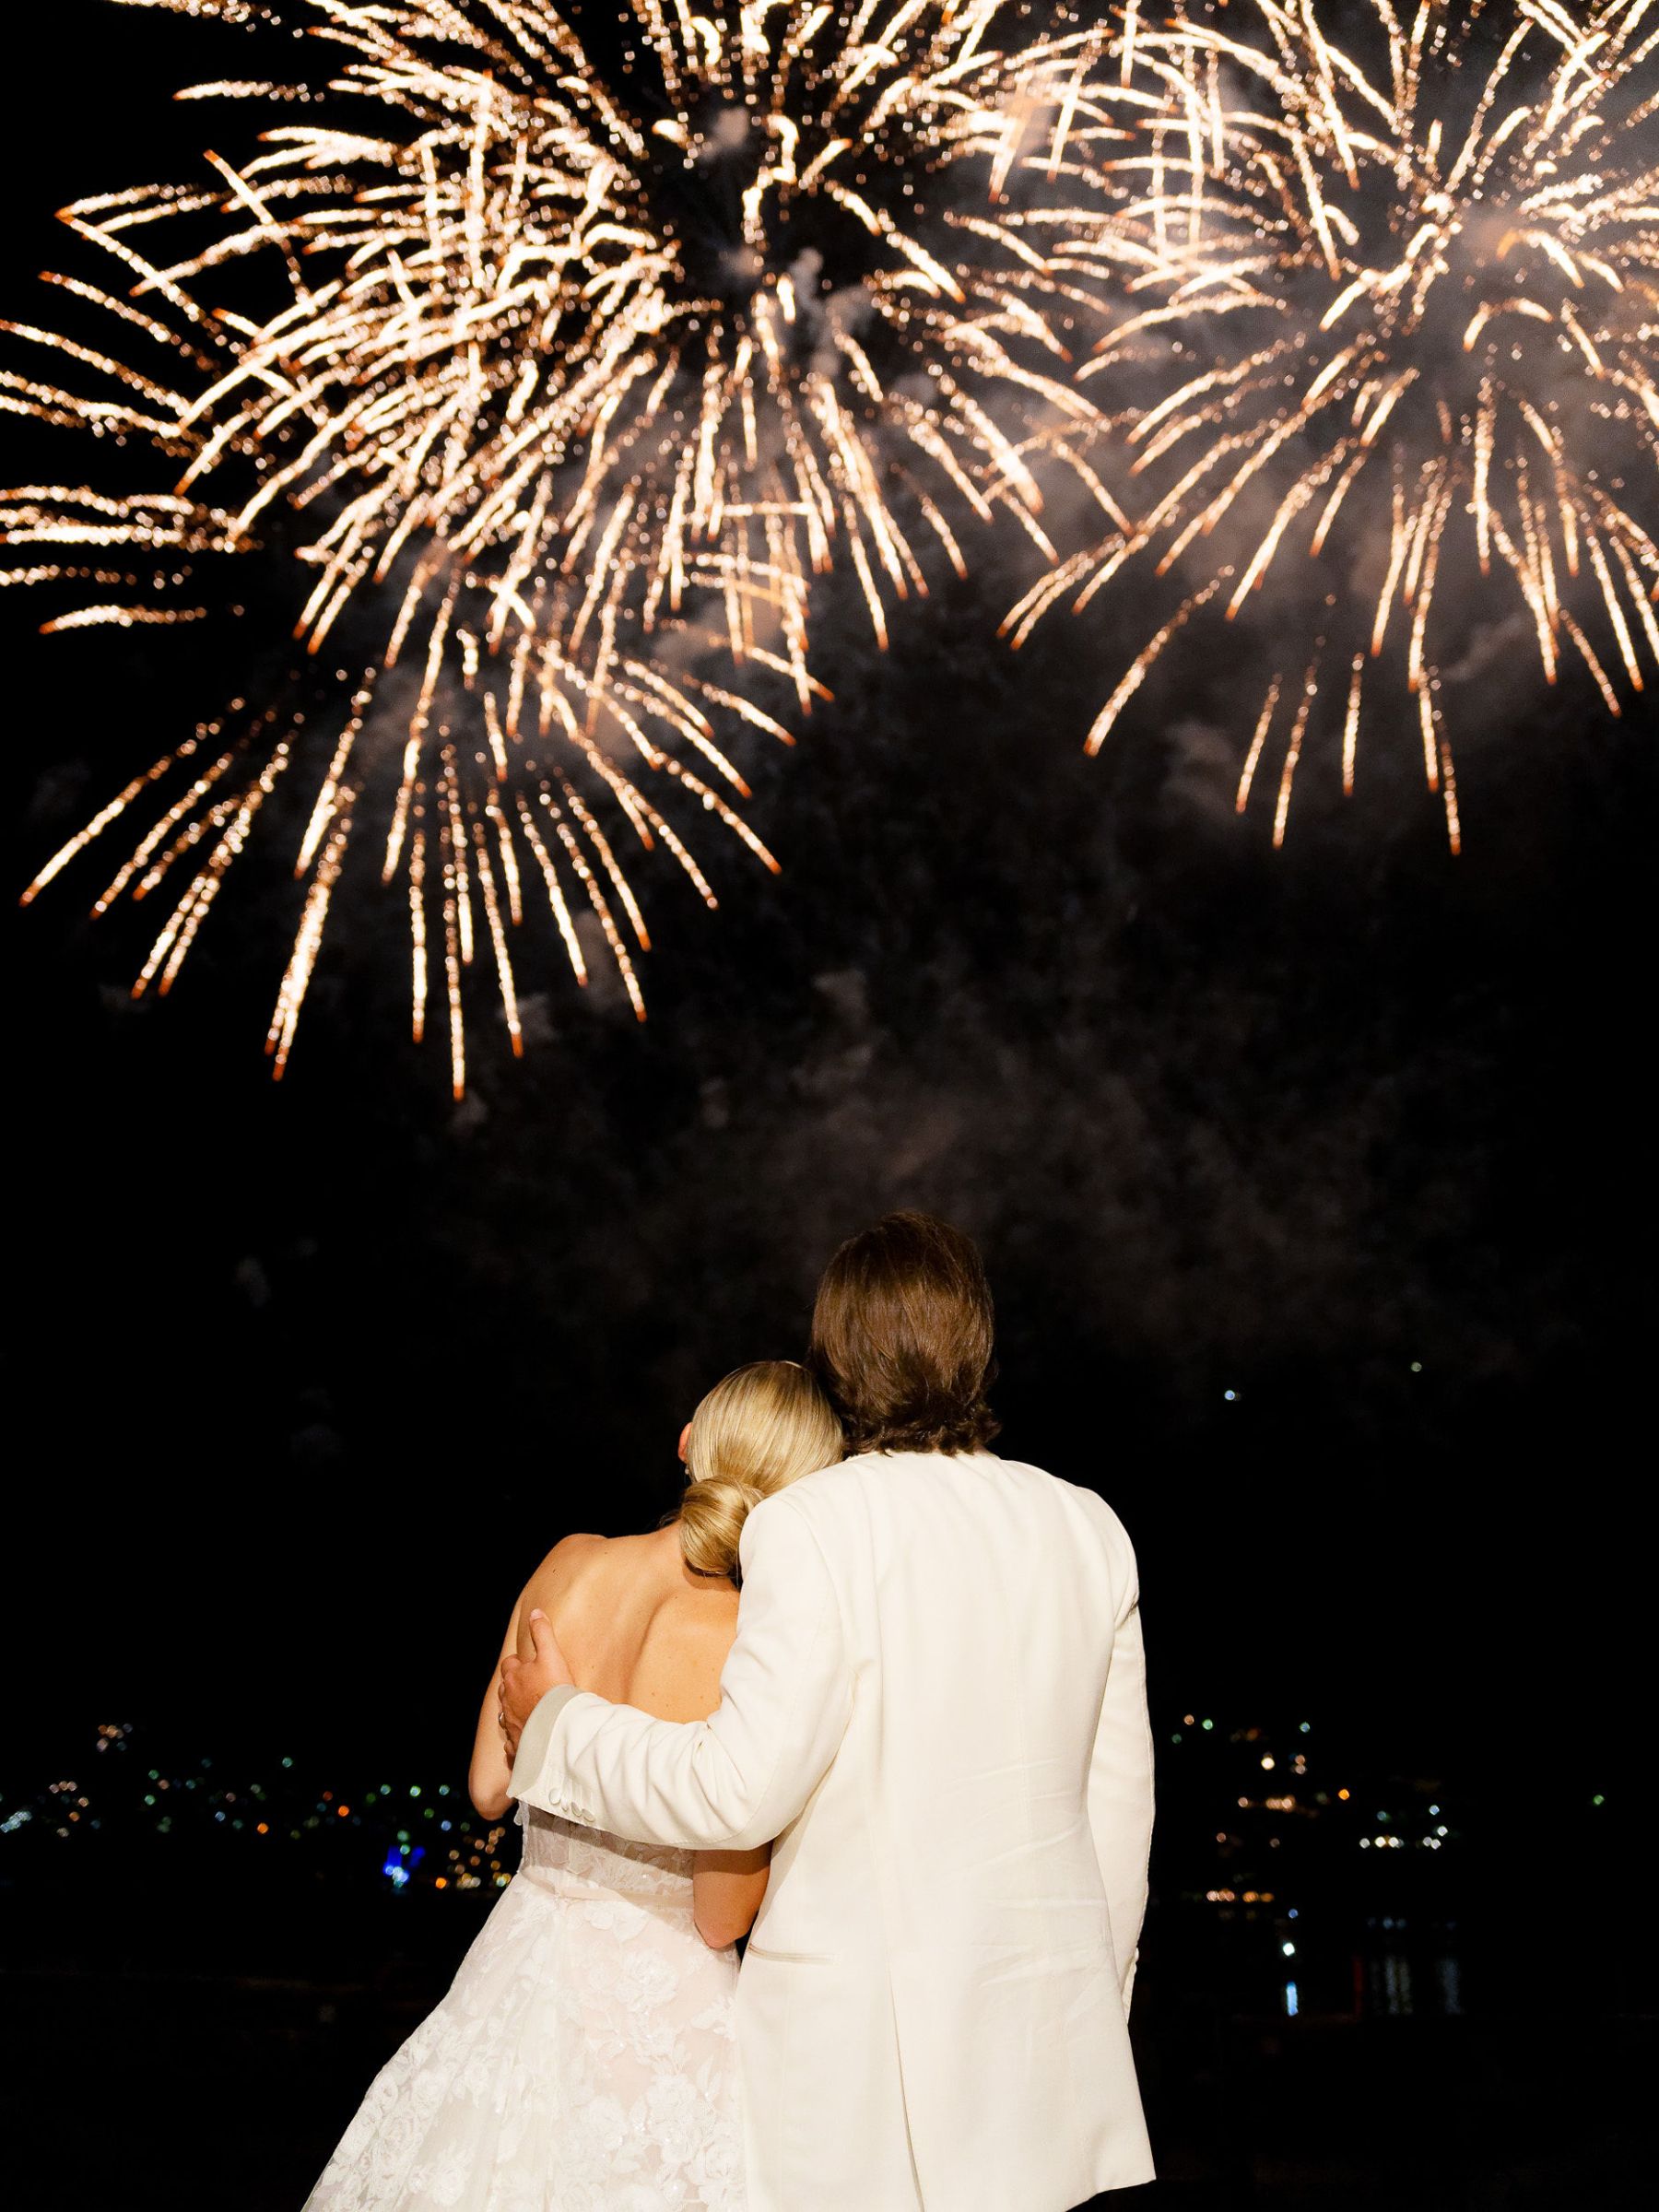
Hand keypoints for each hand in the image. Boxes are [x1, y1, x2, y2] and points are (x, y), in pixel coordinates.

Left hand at [498, 1609, 573, 1761]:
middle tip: (528, 1687)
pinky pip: (512, 1741)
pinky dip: (517, 1738)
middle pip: (505, 1689)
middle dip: (513, 1687)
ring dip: (513, 1711)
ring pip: (505, 1714)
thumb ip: (542, 1632)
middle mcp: (507, 1700)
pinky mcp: (516, 1743)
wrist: (556, 1726)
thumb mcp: (551, 1655)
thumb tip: (535, 1612)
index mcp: (513, 1678)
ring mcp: (510, 1723)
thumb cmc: (554, 1689)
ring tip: (527, 1711)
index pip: (509, 1664)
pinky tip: (526, 1738)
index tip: (527, 1665)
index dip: (517, 1663)